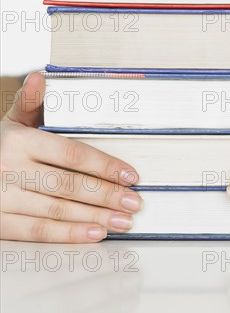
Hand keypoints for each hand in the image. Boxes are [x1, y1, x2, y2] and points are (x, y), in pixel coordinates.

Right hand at [1, 72, 142, 242]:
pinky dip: (68, 234)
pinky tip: (93, 234)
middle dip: (106, 195)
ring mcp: (3, 197)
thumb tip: (39, 77)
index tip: (129, 174)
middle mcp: (11, 168)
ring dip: (94, 217)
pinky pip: (38, 231)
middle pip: (69, 184)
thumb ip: (28, 103)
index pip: (71, 154)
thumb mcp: (10, 122)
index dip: (104, 165)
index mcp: (19, 140)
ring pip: (57, 210)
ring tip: (122, 221)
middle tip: (133, 202)